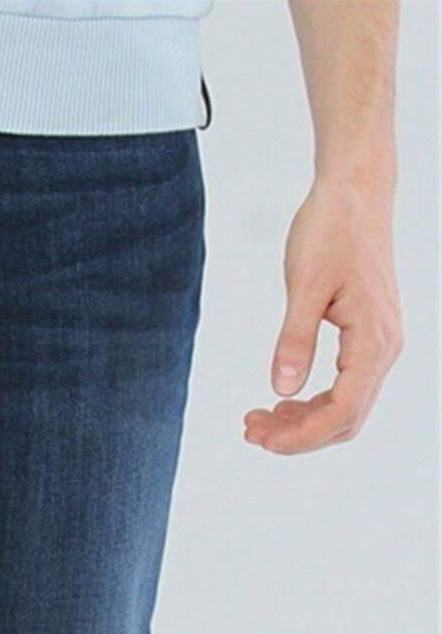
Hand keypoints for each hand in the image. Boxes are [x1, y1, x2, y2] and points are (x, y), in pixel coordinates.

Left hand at [244, 174, 402, 454]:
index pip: (343, 412)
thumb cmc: (331, 230)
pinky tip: (281, 398)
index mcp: (373, 340)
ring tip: (257, 419)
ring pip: (345, 407)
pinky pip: (345, 387)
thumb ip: (294, 340)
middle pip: (346, 420)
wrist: (355, 193)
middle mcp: (385, 348)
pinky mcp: (368, 337)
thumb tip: (282, 390)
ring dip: (303, 422)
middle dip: (297, 435)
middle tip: (249, 431)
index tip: (261, 441)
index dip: (301, 437)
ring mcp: (379, 344)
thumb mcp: (304, 286)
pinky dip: (312, 401)